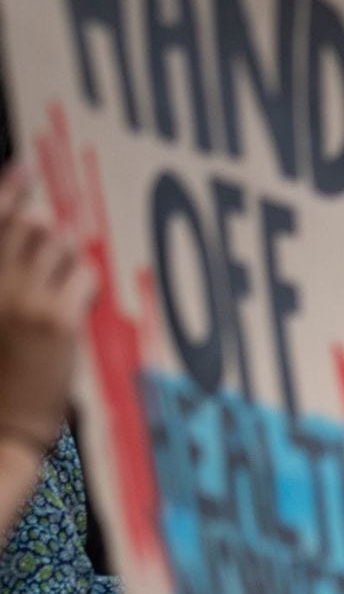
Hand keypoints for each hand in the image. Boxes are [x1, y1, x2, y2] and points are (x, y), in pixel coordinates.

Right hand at [0, 165, 93, 451]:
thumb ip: (3, 273)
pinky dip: (85, 282)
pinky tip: (75, 304)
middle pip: (30, 226)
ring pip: (60, 244)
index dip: (8, 187)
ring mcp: (20, 297)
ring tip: (57, 294)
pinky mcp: (55, 318)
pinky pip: (83, 272)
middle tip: (49, 270)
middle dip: (46, 239)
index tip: (27, 168)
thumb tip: (32, 227)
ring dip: (67, 259)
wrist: (0, 425)